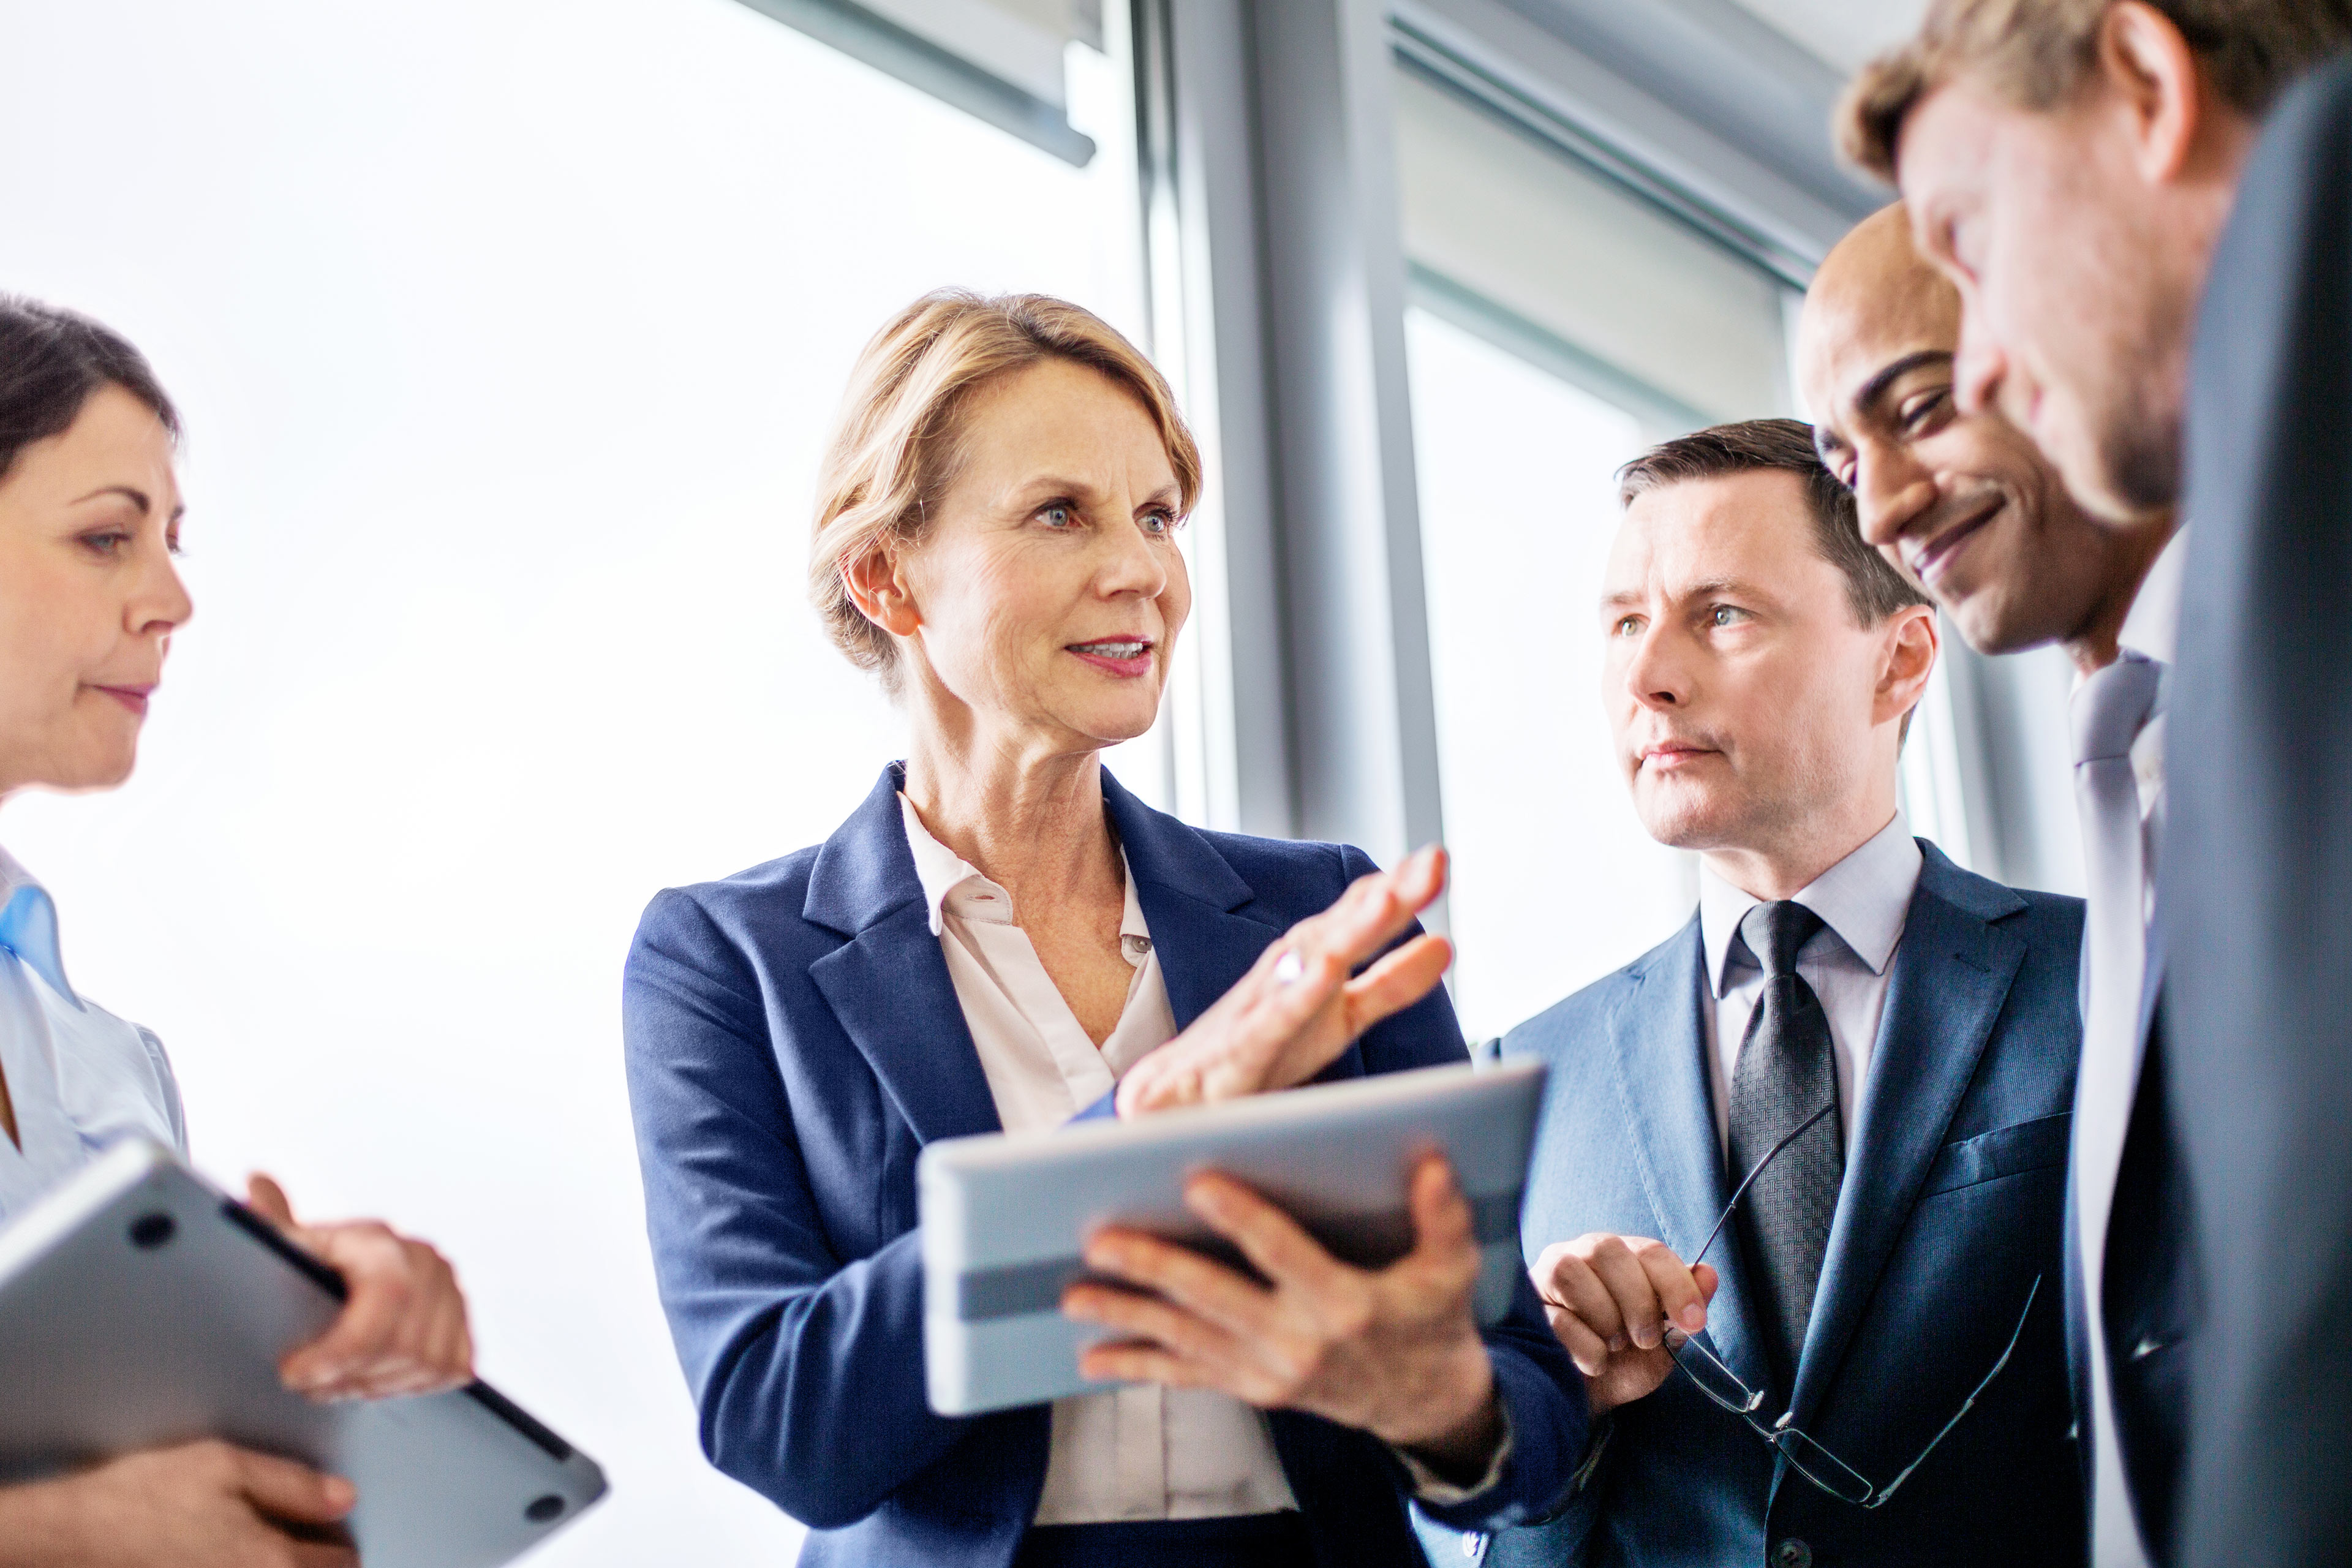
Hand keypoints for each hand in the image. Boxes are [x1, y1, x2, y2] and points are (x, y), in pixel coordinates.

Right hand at [0, 1440, 356, 1567]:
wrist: (73, 1535)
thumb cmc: (142, 1498)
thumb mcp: (225, 1466)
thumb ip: (294, 1483)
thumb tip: (343, 1498)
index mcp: (271, 1561)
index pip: (341, 1561)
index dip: (340, 1537)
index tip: (330, 1523)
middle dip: (321, 1562)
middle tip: (311, 1538)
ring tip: (275, 1546)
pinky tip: (234, 1553)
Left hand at [246, 1175, 473, 1400]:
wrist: (353, 1275)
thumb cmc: (315, 1266)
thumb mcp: (288, 1246)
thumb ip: (272, 1224)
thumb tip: (257, 1181)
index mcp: (386, 1243)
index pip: (387, 1299)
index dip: (342, 1348)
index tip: (293, 1372)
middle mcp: (429, 1263)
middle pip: (405, 1344)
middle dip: (350, 1375)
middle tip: (310, 1385)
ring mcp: (453, 1295)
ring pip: (427, 1364)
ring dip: (376, 1385)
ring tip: (336, 1384)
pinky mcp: (464, 1325)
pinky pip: (450, 1370)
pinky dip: (411, 1385)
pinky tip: (374, 1379)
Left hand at [1064, 1151, 1501, 1478]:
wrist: (1423, 1402)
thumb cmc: (1433, 1318)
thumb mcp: (1452, 1269)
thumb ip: (1441, 1217)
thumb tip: (1434, 1161)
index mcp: (1344, 1304)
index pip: (1283, 1253)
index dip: (1240, 1219)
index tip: (1195, 1182)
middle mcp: (1298, 1344)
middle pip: (1213, 1299)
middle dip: (1154, 1268)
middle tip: (1100, 1239)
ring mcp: (1269, 1373)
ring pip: (1186, 1338)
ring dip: (1127, 1315)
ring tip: (1073, 1292)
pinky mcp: (1252, 1390)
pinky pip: (1188, 1377)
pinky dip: (1138, 1366)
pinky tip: (1092, 1357)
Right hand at [1114, 846, 1452, 1117]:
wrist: (1172, 1101)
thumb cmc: (1259, 1053)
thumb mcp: (1339, 1019)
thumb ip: (1390, 985)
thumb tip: (1447, 943)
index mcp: (1316, 967)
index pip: (1359, 921)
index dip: (1399, 891)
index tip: (1435, 859)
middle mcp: (1287, 976)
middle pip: (1341, 930)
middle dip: (1385, 897)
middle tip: (1431, 862)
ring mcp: (1259, 1010)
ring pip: (1305, 963)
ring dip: (1345, 930)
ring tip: (1386, 900)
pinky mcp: (1235, 1051)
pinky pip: (1267, 1022)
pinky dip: (1294, 996)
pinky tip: (1320, 974)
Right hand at [1530, 1233, 1717, 1416]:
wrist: (1592, 1398)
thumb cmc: (1627, 1360)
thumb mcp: (1665, 1337)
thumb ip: (1686, 1306)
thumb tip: (1709, 1274)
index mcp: (1624, 1255)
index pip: (1651, 1251)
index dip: (1677, 1285)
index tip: (1694, 1322)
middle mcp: (1584, 1254)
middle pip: (1609, 1251)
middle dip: (1637, 1301)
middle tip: (1645, 1339)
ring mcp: (1551, 1275)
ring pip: (1573, 1274)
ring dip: (1606, 1320)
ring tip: (1613, 1345)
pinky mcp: (1529, 1307)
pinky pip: (1558, 1318)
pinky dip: (1587, 1348)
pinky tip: (1592, 1361)